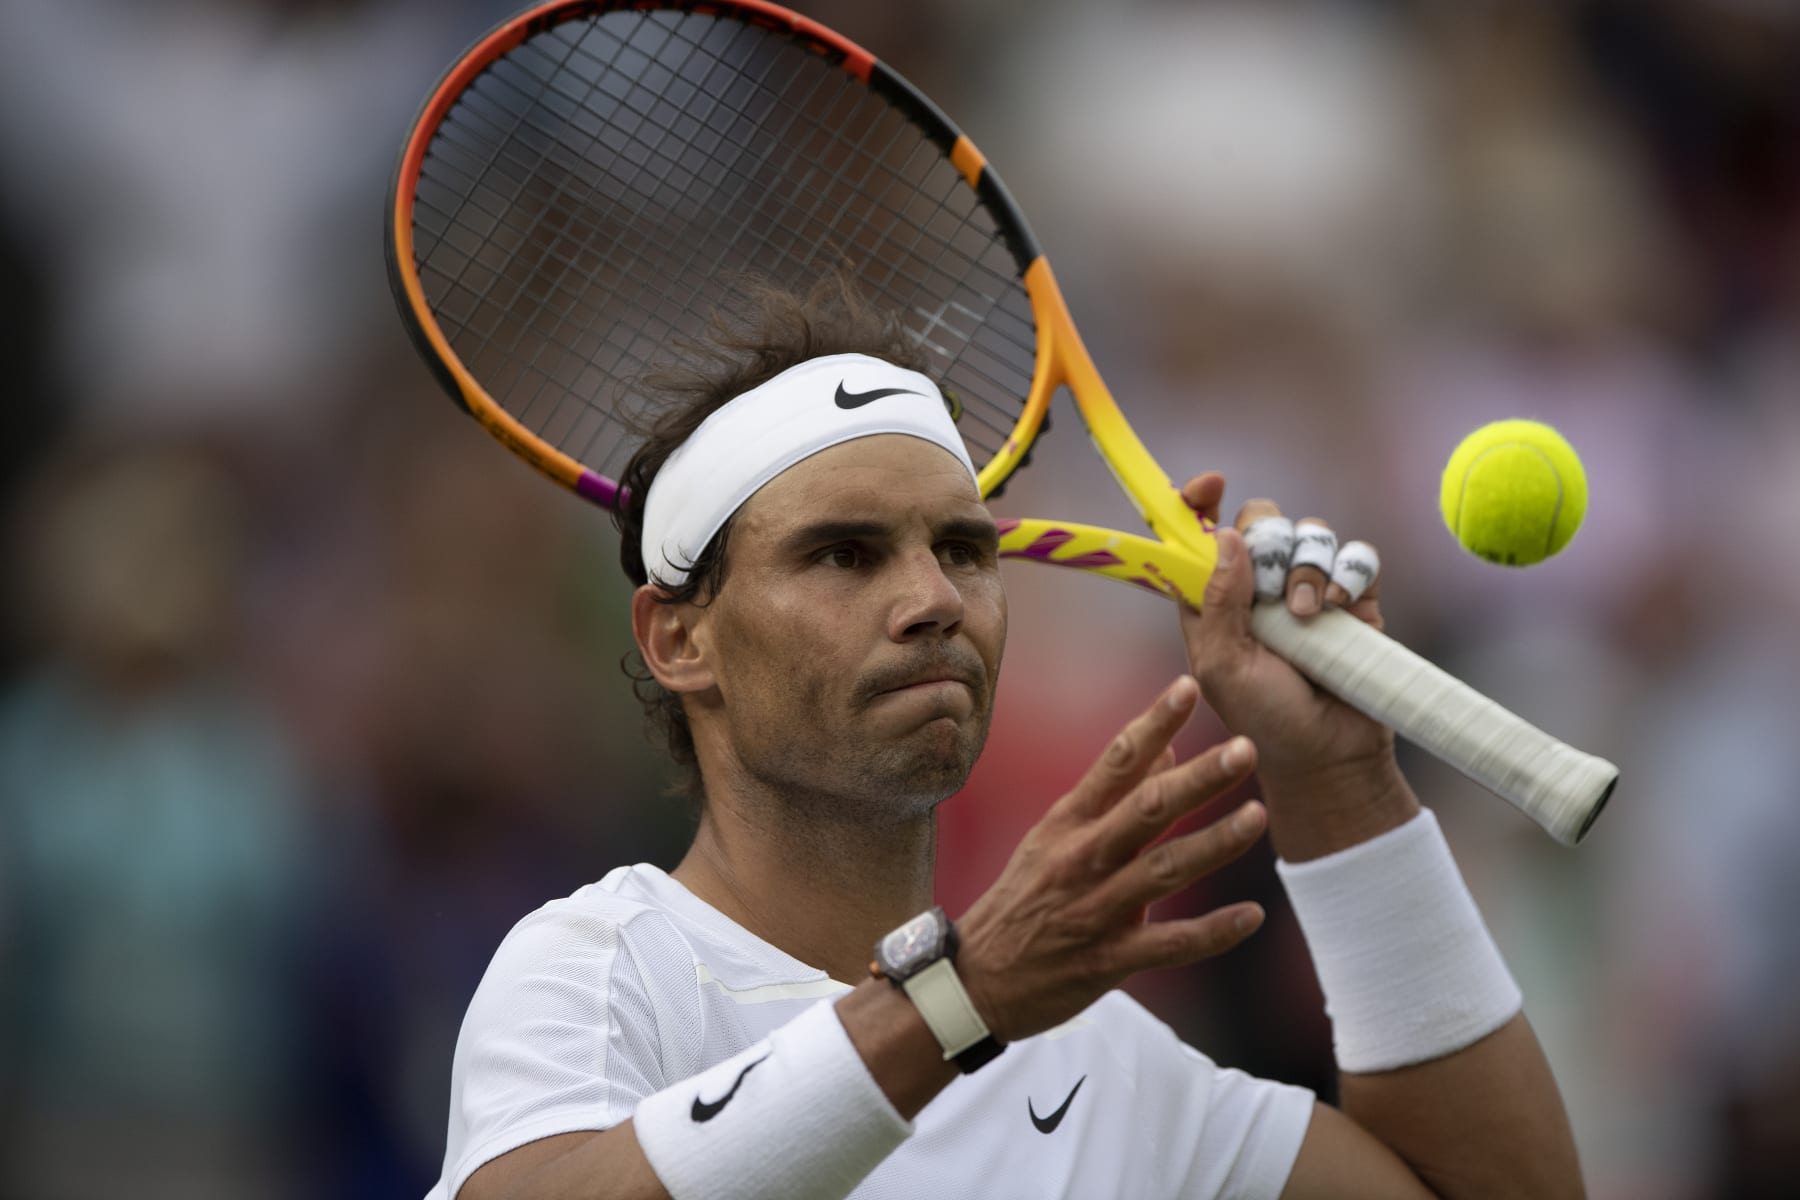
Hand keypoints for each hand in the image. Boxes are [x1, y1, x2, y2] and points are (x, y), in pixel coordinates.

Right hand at [954, 676, 1266, 1042]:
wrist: (977, 979)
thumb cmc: (1024, 898)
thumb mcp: (1057, 836)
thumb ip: (1115, 794)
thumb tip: (1168, 745)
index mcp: (1068, 823)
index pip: (1115, 761)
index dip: (1153, 722)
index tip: (1188, 687)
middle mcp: (1081, 859)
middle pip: (1146, 810)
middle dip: (1197, 779)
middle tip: (1245, 749)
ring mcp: (1094, 910)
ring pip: (1162, 870)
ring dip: (1213, 844)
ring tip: (1259, 815)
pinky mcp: (1106, 960)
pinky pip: (1167, 945)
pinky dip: (1210, 933)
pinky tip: (1252, 916)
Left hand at [1175, 474, 1417, 858]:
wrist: (1330, 753)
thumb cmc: (1265, 719)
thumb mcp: (1223, 666)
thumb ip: (1218, 602)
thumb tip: (1226, 534)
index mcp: (1216, 597)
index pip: (1203, 533)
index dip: (1200, 502)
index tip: (1210, 484)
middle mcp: (1260, 585)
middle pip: (1262, 518)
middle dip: (1268, 542)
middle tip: (1271, 588)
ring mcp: (1310, 588)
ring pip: (1311, 531)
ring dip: (1308, 567)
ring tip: (1308, 615)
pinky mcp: (1355, 598)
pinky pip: (1357, 554)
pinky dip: (1350, 572)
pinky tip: (1341, 606)